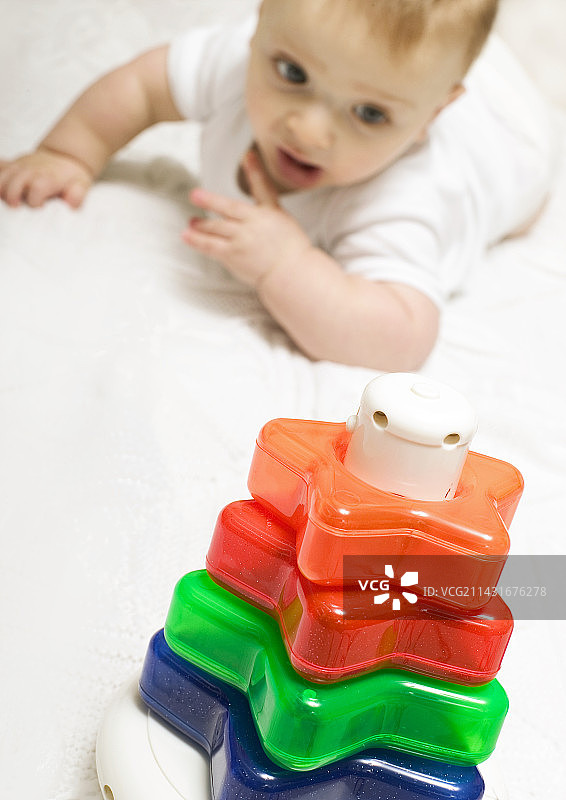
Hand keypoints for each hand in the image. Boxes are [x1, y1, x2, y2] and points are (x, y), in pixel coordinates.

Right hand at [0, 147, 92, 207]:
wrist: (65, 159)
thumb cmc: (72, 178)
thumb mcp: (81, 185)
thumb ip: (77, 194)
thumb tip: (70, 203)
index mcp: (47, 178)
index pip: (37, 188)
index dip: (35, 201)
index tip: (39, 208)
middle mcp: (30, 171)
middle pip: (13, 182)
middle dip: (11, 196)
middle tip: (16, 207)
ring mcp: (19, 166)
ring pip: (1, 176)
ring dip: (1, 189)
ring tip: (7, 201)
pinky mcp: (12, 165)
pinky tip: (2, 188)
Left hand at [182, 149, 312, 287]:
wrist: (291, 273)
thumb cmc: (288, 245)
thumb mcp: (280, 215)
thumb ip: (263, 192)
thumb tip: (253, 165)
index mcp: (266, 214)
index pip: (261, 187)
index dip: (254, 170)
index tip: (247, 155)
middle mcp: (253, 226)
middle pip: (228, 210)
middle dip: (210, 201)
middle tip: (194, 195)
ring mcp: (242, 242)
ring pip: (216, 228)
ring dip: (200, 224)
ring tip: (191, 222)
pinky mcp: (233, 257)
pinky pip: (211, 247)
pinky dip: (197, 241)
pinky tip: (187, 236)